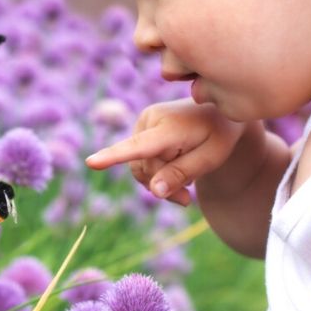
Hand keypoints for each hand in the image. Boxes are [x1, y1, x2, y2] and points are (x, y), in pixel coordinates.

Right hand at [85, 99, 245, 205]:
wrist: (219, 111)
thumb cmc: (220, 134)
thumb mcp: (210, 158)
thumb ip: (181, 174)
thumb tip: (154, 192)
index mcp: (170, 126)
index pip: (139, 146)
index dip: (114, 156)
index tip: (90, 162)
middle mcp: (150, 119)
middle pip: (144, 168)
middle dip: (162, 186)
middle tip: (187, 199)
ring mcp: (143, 122)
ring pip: (138, 167)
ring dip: (158, 181)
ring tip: (186, 186)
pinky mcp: (141, 128)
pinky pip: (139, 160)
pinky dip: (155, 172)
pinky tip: (175, 173)